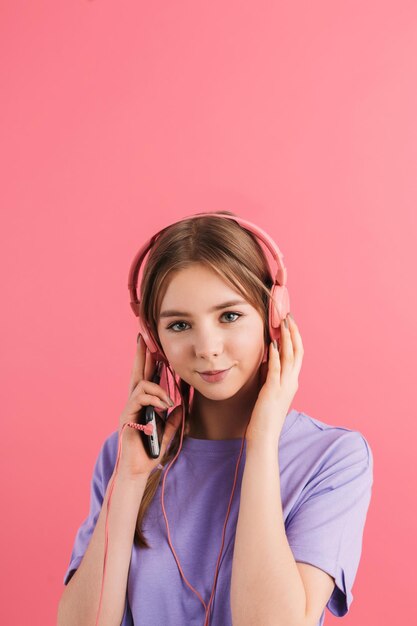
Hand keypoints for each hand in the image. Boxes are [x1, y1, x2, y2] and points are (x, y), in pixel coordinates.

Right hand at [117, 335, 182, 477]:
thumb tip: (181, 406)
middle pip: (138, 372)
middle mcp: (135, 402)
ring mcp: (130, 408)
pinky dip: (154, 398)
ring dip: (158, 388)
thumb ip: (173, 418)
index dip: (150, 361)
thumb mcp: (168, 431)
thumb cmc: (151, 452)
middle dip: (141, 354)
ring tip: (168, 401)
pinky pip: (140, 397)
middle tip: (142, 336)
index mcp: (145, 404)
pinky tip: (163, 406)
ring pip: (141, 384)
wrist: (139, 469)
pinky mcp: (127, 415)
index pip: (147, 377)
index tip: (154, 346)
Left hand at [245, 313, 303, 444]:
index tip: (289, 322)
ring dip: (286, 339)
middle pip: (297, 351)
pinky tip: (272, 344)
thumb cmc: (264, 417)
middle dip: (293, 332)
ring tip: (283, 323)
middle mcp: (291, 382)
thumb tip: (266, 359)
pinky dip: (275, 356)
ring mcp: (283, 387)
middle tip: (289, 315)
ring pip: (289, 357)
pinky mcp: (272, 392)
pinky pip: (276, 370)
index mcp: (291, 382)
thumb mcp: (269, 391)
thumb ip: (270, 376)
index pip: (297, 354)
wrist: (265, 438)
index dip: (294, 337)